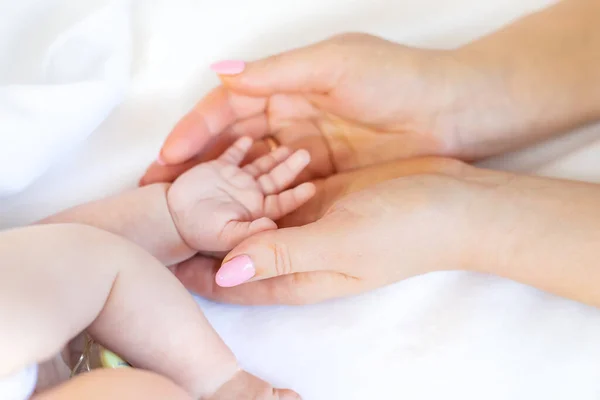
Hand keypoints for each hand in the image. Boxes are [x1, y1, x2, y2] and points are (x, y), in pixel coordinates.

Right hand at [141, 33, 479, 185]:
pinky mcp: (324, 177)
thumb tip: (218, 71)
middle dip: (194, 167)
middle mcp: (289, 117)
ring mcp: (305, 150)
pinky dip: (255, 206)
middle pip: (229, 144)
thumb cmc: (398, 81)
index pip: (226, 109)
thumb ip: (278, 73)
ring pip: (250, 171)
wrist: (456, 114)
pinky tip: (235, 223)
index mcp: (287, 86)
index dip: (194, 131)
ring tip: (188, 215)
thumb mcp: (336, 66)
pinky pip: (280, 192)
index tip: (166, 159)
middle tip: (160, 196)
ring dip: (218, 190)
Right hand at [167, 137, 314, 251]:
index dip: (296, 195)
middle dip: (290, 167)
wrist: (172, 219)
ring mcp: (236, 180)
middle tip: (305, 154)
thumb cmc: (200, 232)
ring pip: (260, 165)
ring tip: (287, 146)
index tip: (311, 188)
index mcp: (256, 210)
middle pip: (275, 178)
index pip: (282, 202)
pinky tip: (250, 138)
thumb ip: (249, 233)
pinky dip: (242, 146)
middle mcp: (250, 194)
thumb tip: (271, 226)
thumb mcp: (227, 236)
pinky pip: (234, 155)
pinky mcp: (220, 169)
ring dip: (272, 156)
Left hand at [173, 158, 485, 300]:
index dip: (189, 265)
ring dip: (218, 204)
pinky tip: (227, 161)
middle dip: (195, 233)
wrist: (454, 204)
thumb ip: (280, 256)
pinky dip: (248, 181)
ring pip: (248, 218)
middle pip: (231, 250)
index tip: (152, 246)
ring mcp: (306, 224)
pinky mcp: (319, 197)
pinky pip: (272, 191)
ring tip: (181, 182)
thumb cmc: (403, 232)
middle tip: (156, 206)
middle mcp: (294, 254)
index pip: (227, 279)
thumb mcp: (338, 244)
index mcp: (295, 277)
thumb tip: (221, 270)